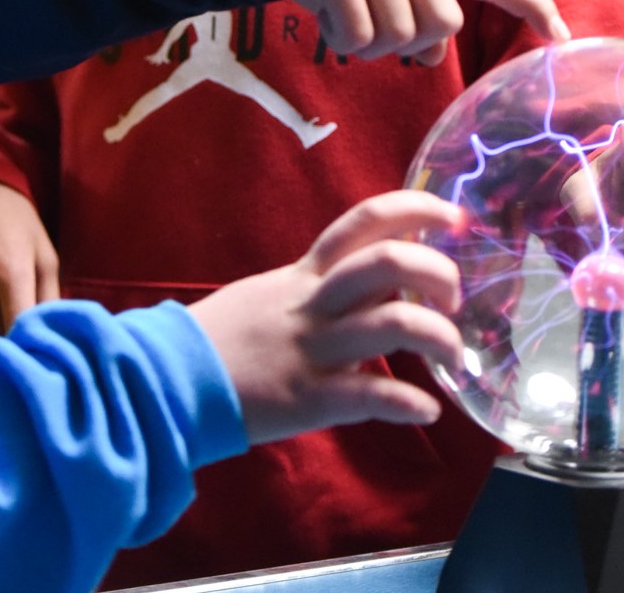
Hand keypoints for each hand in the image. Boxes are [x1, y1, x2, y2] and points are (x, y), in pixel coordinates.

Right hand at [189, 190, 464, 445]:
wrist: (169, 380)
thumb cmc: (223, 336)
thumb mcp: (270, 294)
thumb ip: (320, 289)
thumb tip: (375, 291)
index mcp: (305, 274)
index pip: (364, 222)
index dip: (416, 211)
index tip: (454, 217)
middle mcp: (313, 303)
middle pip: (386, 263)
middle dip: (437, 274)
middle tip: (453, 299)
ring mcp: (312, 349)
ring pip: (392, 325)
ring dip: (440, 339)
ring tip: (453, 358)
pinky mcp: (309, 398)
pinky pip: (372, 395)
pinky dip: (410, 405)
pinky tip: (426, 411)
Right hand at [251, 0, 570, 65]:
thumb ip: (418, 21)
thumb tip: (434, 58)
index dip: (529, 5)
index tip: (561, 36)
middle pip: (442, 26)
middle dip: (408, 44)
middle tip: (373, 27)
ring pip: (399, 37)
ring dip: (367, 46)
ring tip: (344, 16)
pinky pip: (358, 37)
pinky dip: (339, 41)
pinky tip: (324, 16)